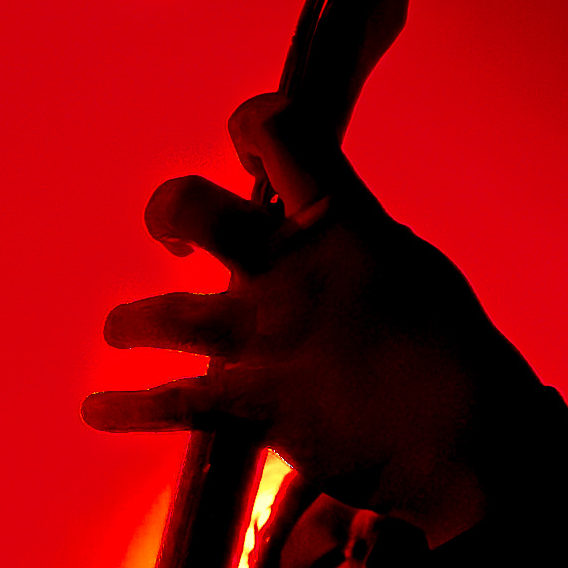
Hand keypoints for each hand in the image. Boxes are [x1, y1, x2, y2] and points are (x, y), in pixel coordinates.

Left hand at [80, 94, 519, 533]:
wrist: (471, 440)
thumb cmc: (456, 354)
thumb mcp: (413, 271)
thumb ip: (356, 247)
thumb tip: (328, 234)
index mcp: (341, 221)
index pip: (280, 131)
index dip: (248, 128)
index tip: (244, 153)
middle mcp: (292, 269)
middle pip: (194, 208)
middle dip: (168, 215)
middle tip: (173, 240)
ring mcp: (270, 338)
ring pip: (166, 314)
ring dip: (133, 322)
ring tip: (121, 329)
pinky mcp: (259, 405)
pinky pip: (174, 404)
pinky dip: (127, 409)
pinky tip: (97, 410)